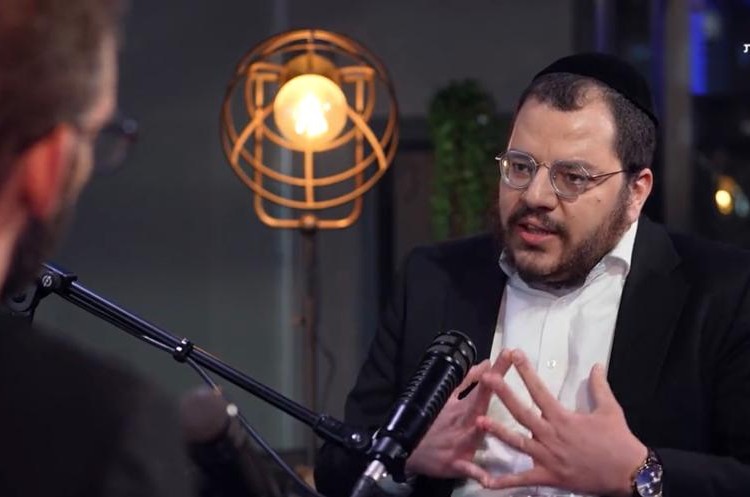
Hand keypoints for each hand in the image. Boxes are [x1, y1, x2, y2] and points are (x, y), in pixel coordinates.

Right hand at [404, 350, 512, 479]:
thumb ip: (468, 383)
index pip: (482, 386)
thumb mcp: (447, 400)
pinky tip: (489, 480)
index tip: (508, 352)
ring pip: (475, 432)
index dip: (495, 370)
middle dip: (494, 384)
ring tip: (492, 419)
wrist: (410, 449)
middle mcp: (463, 421)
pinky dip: (478, 473)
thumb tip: (485, 364)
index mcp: (463, 408)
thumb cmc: (433, 423)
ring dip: (483, 425)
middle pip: (481, 402)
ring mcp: (460, 442)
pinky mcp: (456, 464)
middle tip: (506, 364)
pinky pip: (469, 469)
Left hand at [477, 349, 646, 496]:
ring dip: (498, 432)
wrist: (629, 473)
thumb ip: (599, 386)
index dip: (525, 371)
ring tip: (479, 420)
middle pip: (522, 412)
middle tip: (488, 378)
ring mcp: (548, 457)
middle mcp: (551, 435)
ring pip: (518, 443)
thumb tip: (597, 365)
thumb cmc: (619, 440)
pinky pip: (522, 480)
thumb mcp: (610, 409)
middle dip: (504, 394)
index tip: (514, 355)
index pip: (539, 390)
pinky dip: (504, 482)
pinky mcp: (549, 477)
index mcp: (563, 418)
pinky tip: (485, 481)